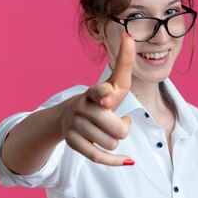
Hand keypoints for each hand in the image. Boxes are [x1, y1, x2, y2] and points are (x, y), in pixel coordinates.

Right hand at [59, 33, 135, 165]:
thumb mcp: (113, 84)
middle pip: (116, 128)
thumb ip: (123, 65)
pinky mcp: (73, 142)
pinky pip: (99, 157)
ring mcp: (76, 126)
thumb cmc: (100, 100)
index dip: (104, 95)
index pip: (100, 92)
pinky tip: (127, 160)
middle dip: (123, 128)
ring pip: (111, 143)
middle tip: (118, 122)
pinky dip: (115, 161)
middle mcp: (83, 107)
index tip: (107, 98)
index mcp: (94, 92)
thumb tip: (130, 36)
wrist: (68, 117)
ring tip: (107, 131)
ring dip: (116, 140)